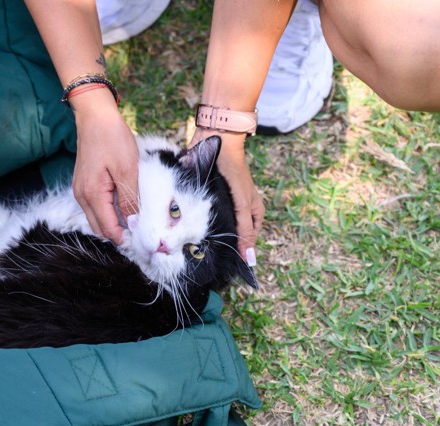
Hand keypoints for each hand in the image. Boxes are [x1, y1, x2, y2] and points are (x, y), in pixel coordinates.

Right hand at [71, 91, 138, 243]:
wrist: (95, 116)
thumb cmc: (111, 138)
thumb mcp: (127, 169)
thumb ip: (129, 199)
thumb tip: (133, 223)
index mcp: (92, 194)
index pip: (107, 228)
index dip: (124, 238)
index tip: (143, 240)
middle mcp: (82, 196)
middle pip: (99, 228)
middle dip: (118, 235)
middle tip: (141, 234)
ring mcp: (80, 190)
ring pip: (96, 218)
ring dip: (113, 224)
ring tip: (135, 222)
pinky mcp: (83, 184)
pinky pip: (95, 207)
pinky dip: (108, 213)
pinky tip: (124, 208)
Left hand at [192, 129, 263, 263]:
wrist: (217, 141)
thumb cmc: (234, 171)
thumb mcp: (243, 204)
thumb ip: (244, 231)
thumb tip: (250, 260)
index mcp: (252, 214)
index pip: (246, 244)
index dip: (237, 256)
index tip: (225, 270)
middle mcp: (238, 212)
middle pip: (229, 237)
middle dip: (218, 247)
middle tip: (205, 260)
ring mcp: (223, 206)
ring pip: (213, 229)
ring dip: (204, 237)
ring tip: (194, 250)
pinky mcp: (207, 200)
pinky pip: (201, 218)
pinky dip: (195, 224)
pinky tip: (187, 233)